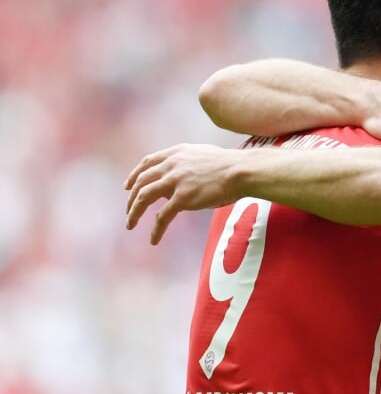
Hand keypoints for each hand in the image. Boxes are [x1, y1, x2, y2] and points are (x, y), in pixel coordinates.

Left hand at [124, 144, 240, 243]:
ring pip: (143, 198)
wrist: (239, 171)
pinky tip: (154, 240)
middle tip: (128, 210)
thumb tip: (186, 174)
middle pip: (141, 180)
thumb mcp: (204, 155)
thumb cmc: (230, 166)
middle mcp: (171, 165)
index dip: (135, 174)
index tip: (128, 185)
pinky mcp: (182, 198)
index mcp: (177, 153)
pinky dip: (155, 230)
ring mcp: (175, 181)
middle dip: (131, 197)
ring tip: (130, 224)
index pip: (148, 162)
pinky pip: (162, 217)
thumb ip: (189, 163)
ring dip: (134, 212)